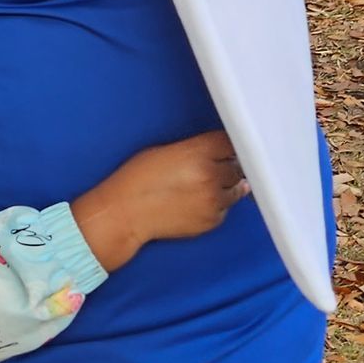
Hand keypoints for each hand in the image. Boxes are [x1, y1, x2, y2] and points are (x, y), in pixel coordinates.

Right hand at [71, 130, 248, 273]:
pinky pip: (226, 208)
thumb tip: (216, 153)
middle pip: (238, 165)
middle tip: (212, 167)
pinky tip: (198, 201)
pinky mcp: (213, 220)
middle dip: (227, 165)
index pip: (230, 142)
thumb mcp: (162, 151)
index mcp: (197, 153)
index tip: (224, 148)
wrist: (125, 214)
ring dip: (226, 185)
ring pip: (237, 188)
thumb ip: (194, 150)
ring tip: (204, 185)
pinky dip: (218, 204)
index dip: (226, 145)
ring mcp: (213, 200)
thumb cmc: (136, 182)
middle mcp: (210, 176)